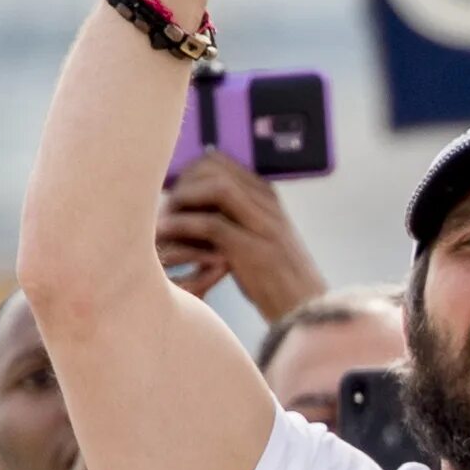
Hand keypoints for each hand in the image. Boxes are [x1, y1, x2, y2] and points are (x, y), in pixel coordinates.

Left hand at [156, 152, 327, 323]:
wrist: (305, 307)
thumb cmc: (276, 276)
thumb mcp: (260, 237)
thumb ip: (238, 216)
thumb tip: (196, 203)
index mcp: (267, 195)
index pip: (220, 161)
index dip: (188, 173)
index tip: (173, 194)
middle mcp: (266, 203)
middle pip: (215, 169)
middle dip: (182, 184)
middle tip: (165, 209)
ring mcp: (263, 224)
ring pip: (216, 189)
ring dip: (183, 200)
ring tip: (163, 221)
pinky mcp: (253, 250)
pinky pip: (212, 225)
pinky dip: (183, 226)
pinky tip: (164, 234)